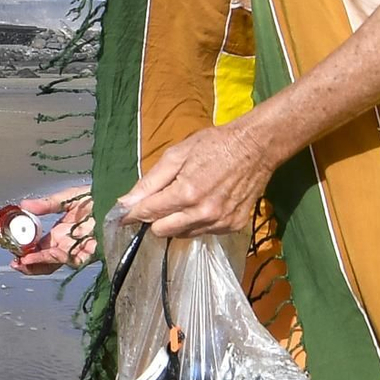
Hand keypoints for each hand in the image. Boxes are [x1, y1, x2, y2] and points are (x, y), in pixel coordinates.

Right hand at [11, 185, 96, 275]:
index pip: (41, 248)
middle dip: (31, 264)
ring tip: (27, 261)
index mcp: (61, 233)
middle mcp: (69, 243)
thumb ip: (46, 204)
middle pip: (47, 260)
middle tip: (17, 263)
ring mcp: (80, 247)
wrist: (120, 195)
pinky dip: (62, 256)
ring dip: (42, 262)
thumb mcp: (68, 198)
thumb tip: (24, 204)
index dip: (28, 253)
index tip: (15, 254)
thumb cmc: (98, 196)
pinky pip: (76, 257)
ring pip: (59, 261)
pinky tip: (50, 253)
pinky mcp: (95, 249)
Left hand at [119, 117, 279, 238]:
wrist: (256, 147)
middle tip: (159, 202)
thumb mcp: (177, 154)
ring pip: (182, 234)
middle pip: (162, 231)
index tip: (123, 216)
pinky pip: (203, 232)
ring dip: (176, 222)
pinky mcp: (232, 226)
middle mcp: (202, 213)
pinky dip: (197, 222)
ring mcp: (219, 222)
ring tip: (186, 199)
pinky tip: (204, 204)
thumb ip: (151, 181)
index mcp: (186, 193)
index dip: (132, 214)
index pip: (149, 213)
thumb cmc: (214, 144)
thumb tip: (126, 201)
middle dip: (154, 219)